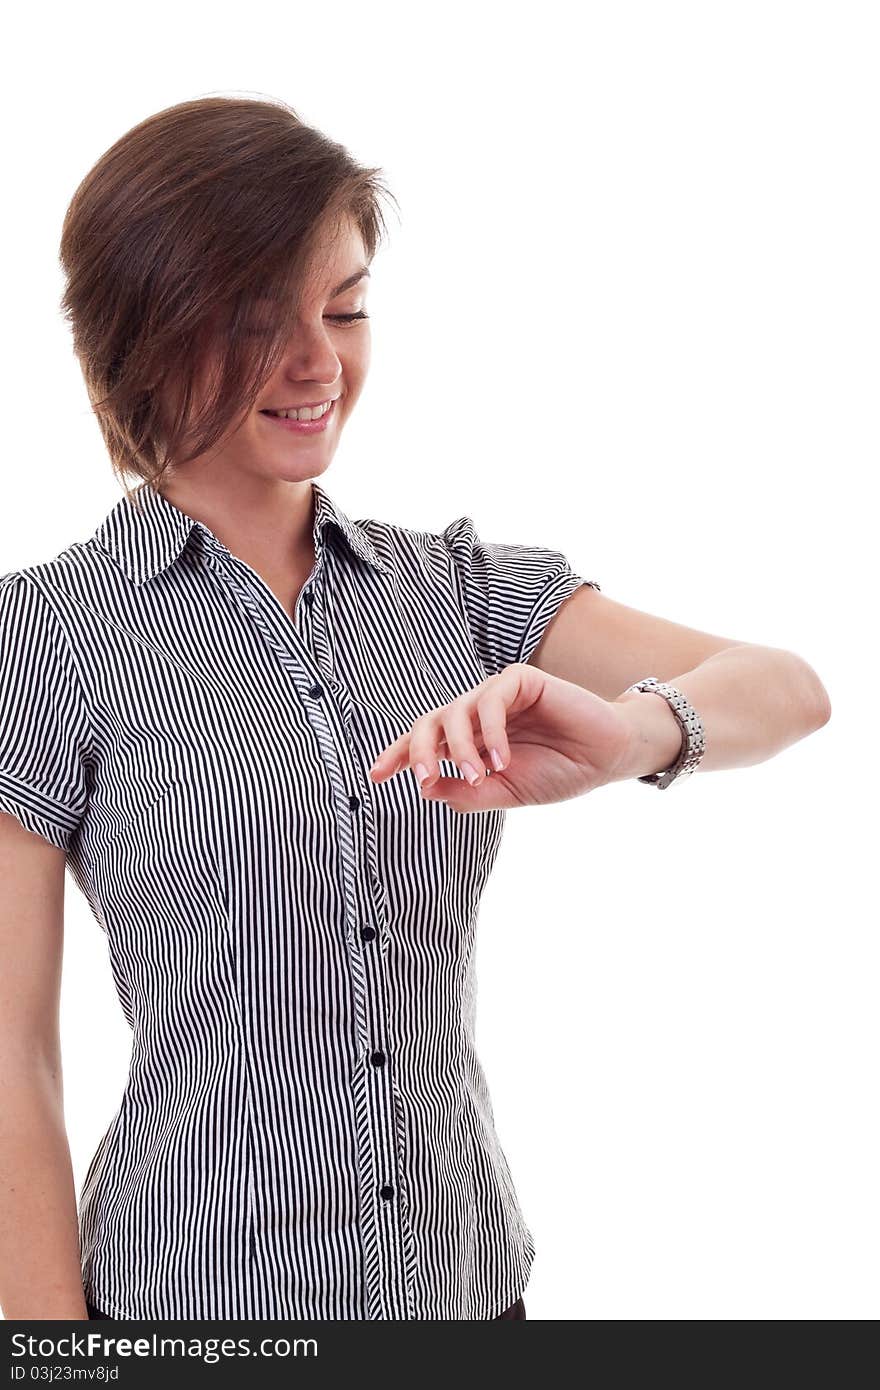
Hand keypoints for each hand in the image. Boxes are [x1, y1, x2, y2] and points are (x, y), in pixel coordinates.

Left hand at [368, 662, 633, 812]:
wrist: (607, 759)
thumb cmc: (560, 773)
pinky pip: (491, 700)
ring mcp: (497, 694)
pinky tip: (503, 759)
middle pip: (429, 722)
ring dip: (460, 749)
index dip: (397, 755)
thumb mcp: (506, 794)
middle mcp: (478, 714)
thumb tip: (425, 788)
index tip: (375, 776)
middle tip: (420, 779)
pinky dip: (491, 732)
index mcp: (470, 740)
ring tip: (479, 776)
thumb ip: (467, 793)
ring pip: (456, 712)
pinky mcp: (520, 680)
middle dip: (415, 750)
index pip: (424, 743)